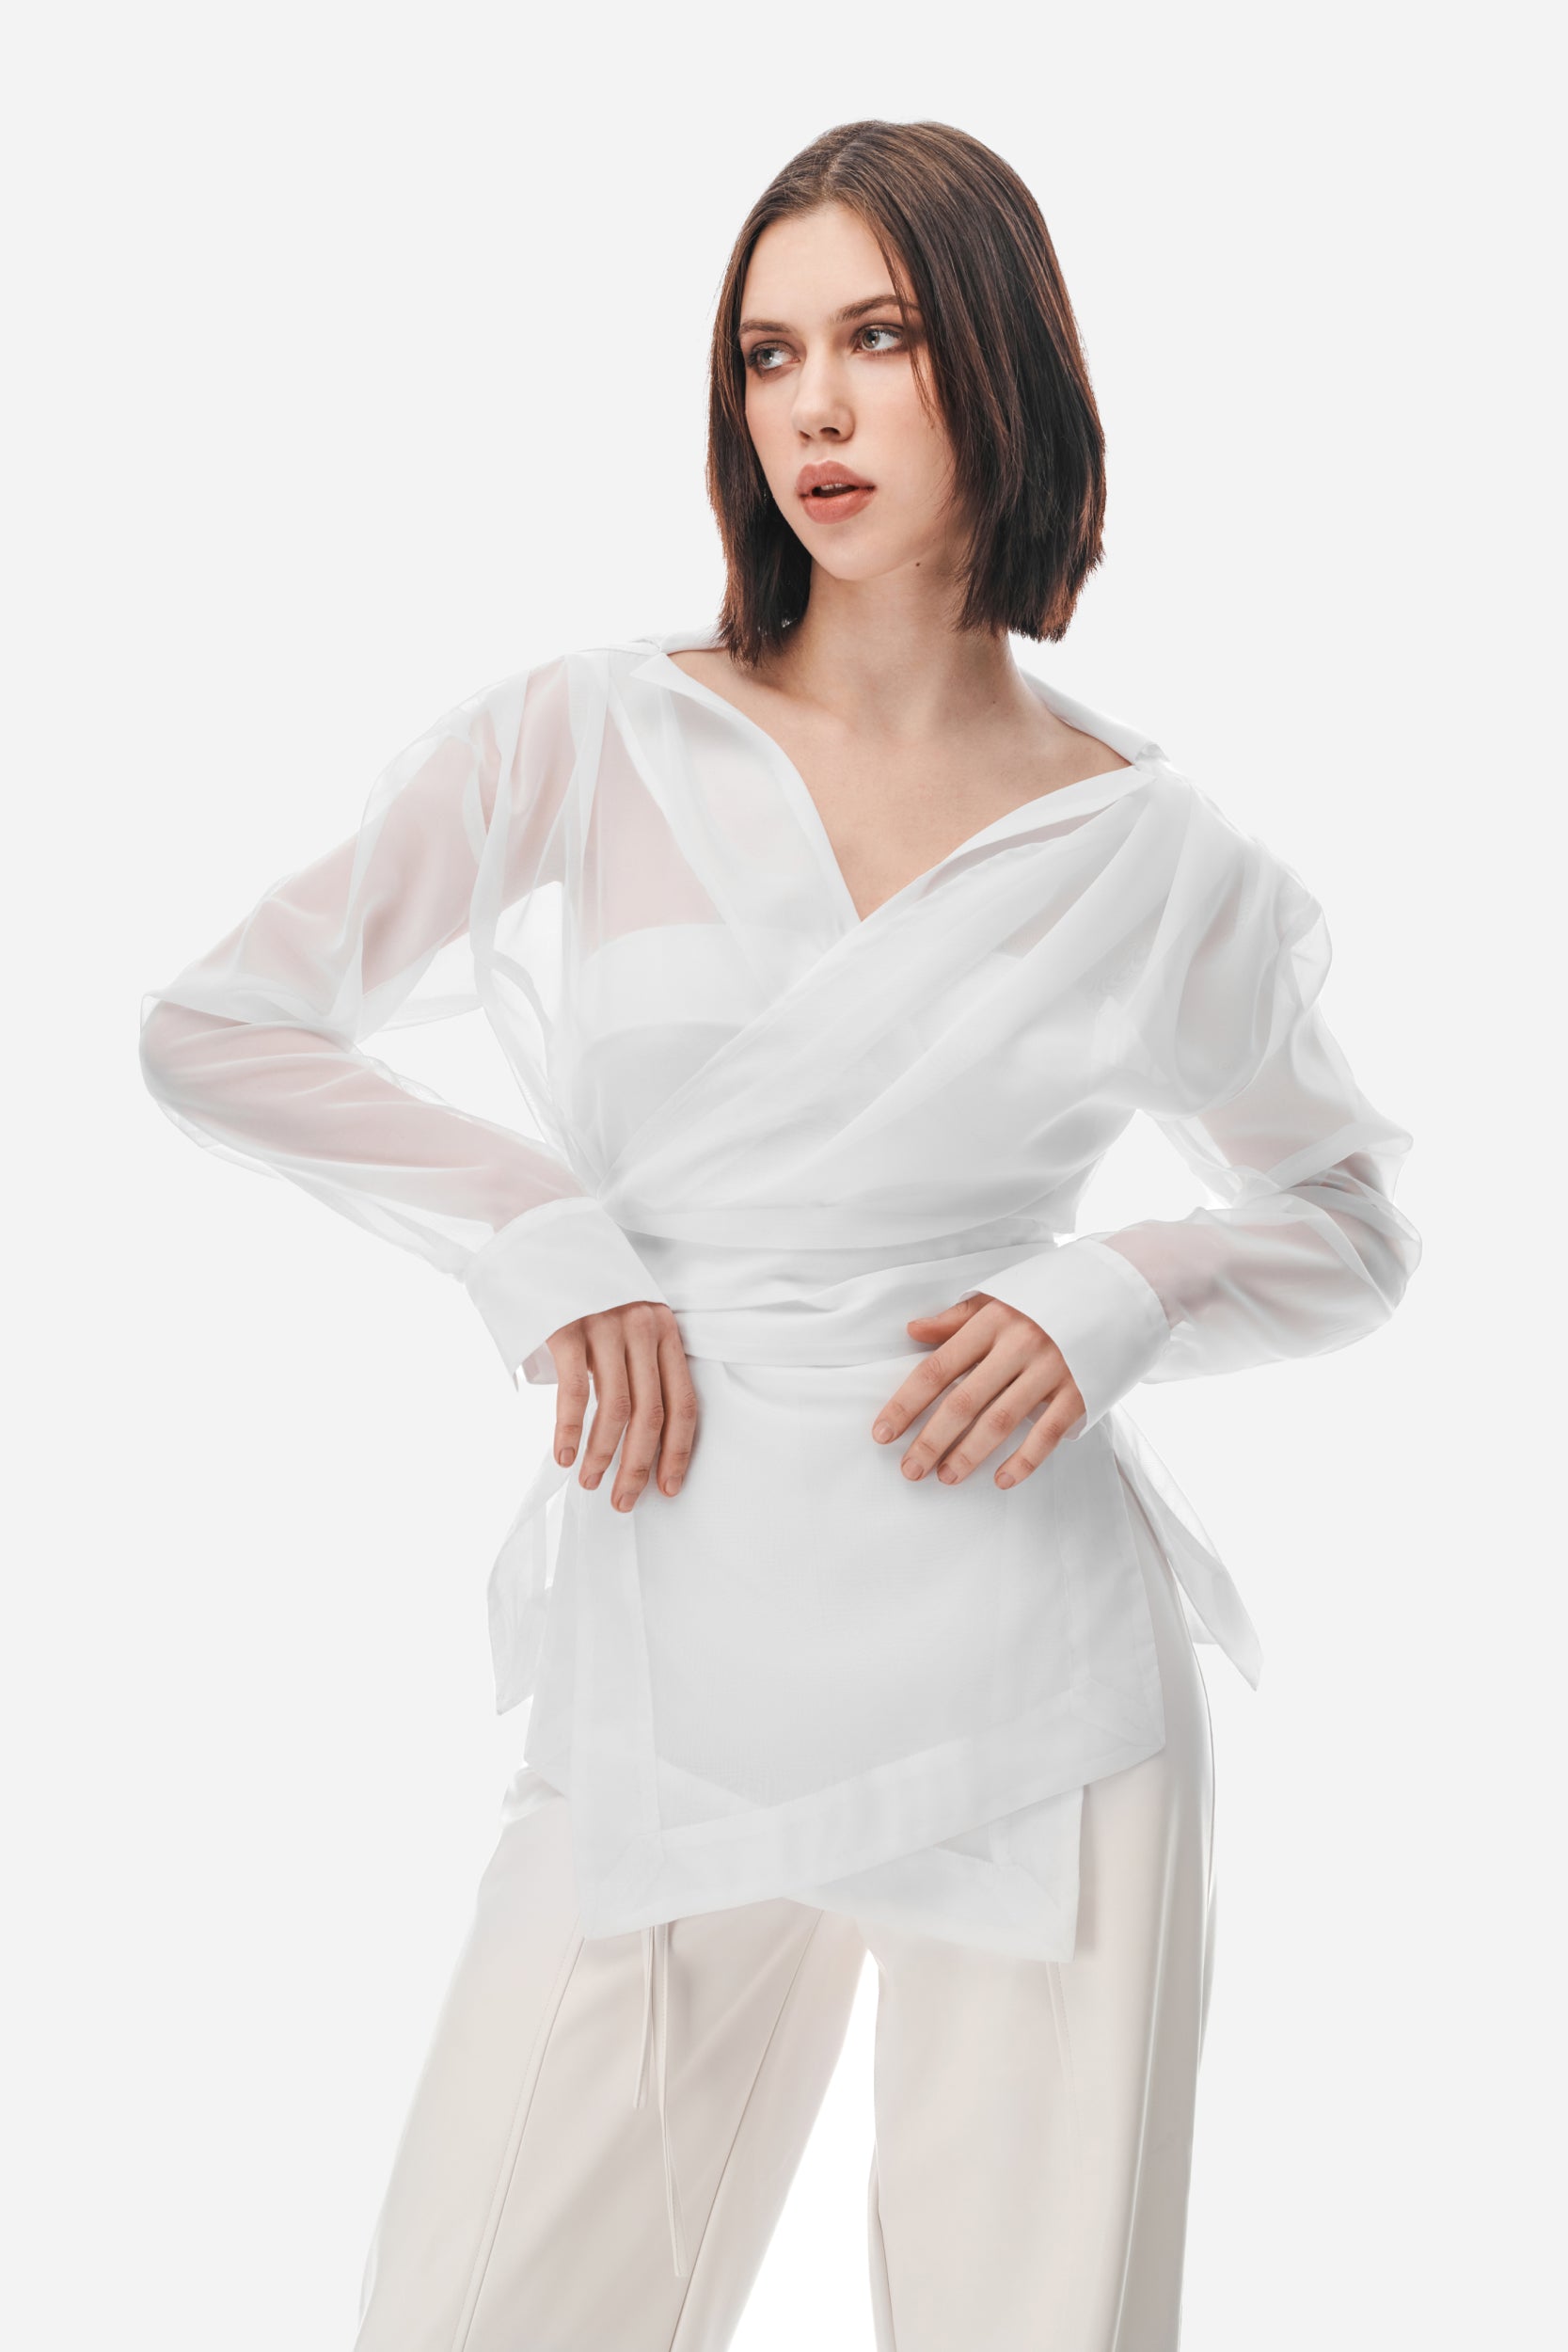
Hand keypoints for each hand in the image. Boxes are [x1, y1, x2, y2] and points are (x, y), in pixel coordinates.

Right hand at [545, 1301, 696, 1510]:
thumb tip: (629, 1430)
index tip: (668, 1487)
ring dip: (604, 1455)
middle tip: (623, 1500)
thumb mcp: (624, 1317)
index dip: (678, 1451)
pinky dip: (569, 1430)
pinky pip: (575, 1391)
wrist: (542, 1234)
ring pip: (616, 1408)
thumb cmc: (584, 1287)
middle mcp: (642, 1327)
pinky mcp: (567, 1327)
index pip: (684, 1402)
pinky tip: (564, 1455)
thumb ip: (633, 1361)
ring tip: (590, 1481)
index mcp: (664, 1329)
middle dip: (638, 1466)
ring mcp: (605, 1325)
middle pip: (651, 1413)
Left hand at [871, 1294, 1084, 1488]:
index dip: (906, 1403)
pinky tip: (1002, 1480)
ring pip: (1001, 1420)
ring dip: (970, 1454)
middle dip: (932, 1439)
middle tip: (910, 1469)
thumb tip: (912, 1331)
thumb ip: (956, 1319)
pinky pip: (1047, 1433)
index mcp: (991, 1321)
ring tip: (946, 1478)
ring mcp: (1052, 1369)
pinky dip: (1023, 1460)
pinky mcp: (1081, 1390)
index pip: (937, 1368)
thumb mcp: (1000, 1298)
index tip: (883, 1433)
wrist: (1118, 1291)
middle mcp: (1018, 1344)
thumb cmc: (1048, 1298)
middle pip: (964, 1400)